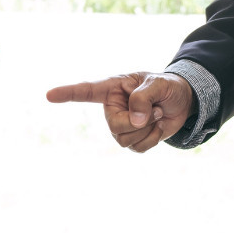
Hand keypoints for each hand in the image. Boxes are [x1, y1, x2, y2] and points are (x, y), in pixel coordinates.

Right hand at [46, 72, 193, 152]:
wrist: (183, 103)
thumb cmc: (168, 87)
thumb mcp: (159, 84)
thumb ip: (144, 98)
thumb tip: (134, 121)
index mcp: (113, 88)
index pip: (86, 91)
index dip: (67, 93)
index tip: (49, 95)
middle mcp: (112, 108)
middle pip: (114, 126)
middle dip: (138, 122)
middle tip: (155, 109)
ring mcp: (120, 125)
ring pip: (125, 140)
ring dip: (148, 129)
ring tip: (157, 114)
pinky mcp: (132, 139)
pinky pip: (137, 148)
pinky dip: (152, 139)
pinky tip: (157, 127)